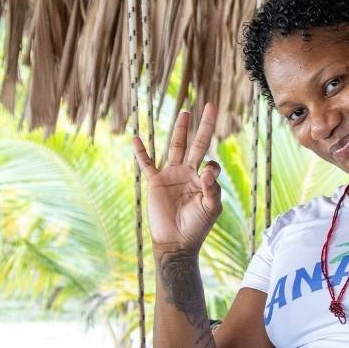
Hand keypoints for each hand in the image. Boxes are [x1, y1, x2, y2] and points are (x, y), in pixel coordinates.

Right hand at [133, 103, 222, 254]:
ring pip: (176, 146)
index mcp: (203, 179)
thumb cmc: (197, 226)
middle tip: (210, 106)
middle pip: (197, 144)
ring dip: (180, 129)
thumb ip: (212, 188)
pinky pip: (147, 163)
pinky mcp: (155, 182)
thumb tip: (207, 168)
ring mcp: (171, 175)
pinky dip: (141, 152)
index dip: (211, 166)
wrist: (176, 242)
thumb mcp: (211, 208)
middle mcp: (188, 173)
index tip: (206, 176)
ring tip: (184, 112)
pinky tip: (136, 138)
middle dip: (204, 126)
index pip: (211, 163)